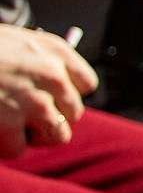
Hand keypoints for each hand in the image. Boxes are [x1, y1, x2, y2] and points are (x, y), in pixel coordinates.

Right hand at [0, 25, 93, 158]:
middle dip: (48, 118)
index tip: (48, 99)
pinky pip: (19, 148)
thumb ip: (35, 63)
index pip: (85, 84)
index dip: (64, 95)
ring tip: (6, 124)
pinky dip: (3, 145)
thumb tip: (48, 89)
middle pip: (73, 112)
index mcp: (54, 51)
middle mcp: (51, 74)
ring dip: (33, 136)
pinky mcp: (10, 123)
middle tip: (21, 116)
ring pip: (57, 135)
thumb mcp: (12, 43)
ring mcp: (34, 100)